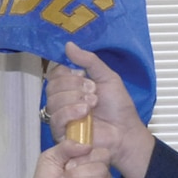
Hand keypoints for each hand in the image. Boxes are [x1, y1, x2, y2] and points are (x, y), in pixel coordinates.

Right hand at [45, 42, 154, 177]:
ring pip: (53, 100)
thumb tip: (68, 45)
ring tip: (93, 104)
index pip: (55, 73)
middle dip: (74, 86)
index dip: (68, 73)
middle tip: (94, 92)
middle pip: (52, 86)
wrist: (125, 131)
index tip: (86, 76)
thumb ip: (89, 60)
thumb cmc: (118, 107)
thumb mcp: (107, 77)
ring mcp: (61, 116)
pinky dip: (70, 112)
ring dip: (75, 99)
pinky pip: (56, 118)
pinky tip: (85, 114)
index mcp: (71, 85)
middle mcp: (63, 100)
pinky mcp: (61, 132)